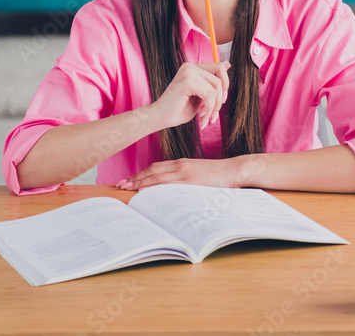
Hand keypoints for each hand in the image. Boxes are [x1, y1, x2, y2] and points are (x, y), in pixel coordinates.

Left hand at [115, 158, 242, 189]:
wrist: (235, 170)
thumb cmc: (219, 175)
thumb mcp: (199, 175)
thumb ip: (187, 180)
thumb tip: (174, 191)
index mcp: (182, 164)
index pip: (156, 167)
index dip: (141, 173)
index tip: (129, 179)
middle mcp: (180, 165)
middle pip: (152, 170)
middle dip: (135, 177)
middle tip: (120, 184)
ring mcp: (184, 171)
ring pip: (156, 175)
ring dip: (139, 181)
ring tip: (126, 187)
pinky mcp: (190, 179)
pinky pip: (168, 183)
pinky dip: (154, 185)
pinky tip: (145, 189)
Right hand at [148, 61, 229, 130]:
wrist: (160, 118)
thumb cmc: (179, 109)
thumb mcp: (201, 96)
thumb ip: (212, 82)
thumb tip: (228, 63)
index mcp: (193, 68)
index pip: (219, 68)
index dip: (225, 85)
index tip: (218, 102)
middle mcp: (190, 66)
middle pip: (220, 80)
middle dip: (219, 101)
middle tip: (212, 115)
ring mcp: (188, 72)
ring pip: (216, 89)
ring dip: (213, 108)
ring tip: (205, 118)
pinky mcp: (187, 81)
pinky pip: (209, 95)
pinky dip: (208, 108)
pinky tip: (200, 117)